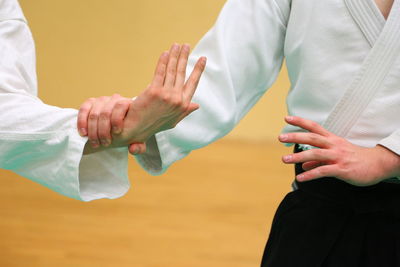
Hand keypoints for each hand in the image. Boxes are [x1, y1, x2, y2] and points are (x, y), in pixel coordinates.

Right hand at [77, 94, 145, 153]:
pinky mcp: (90, 103)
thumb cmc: (129, 131)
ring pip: (95, 113)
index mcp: (128, 104)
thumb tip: (133, 149)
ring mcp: (101, 100)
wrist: (119, 126)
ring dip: (93, 130)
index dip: (118, 119)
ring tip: (95, 143)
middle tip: (105, 144)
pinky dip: (82, 122)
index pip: (121, 106)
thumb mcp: (136, 140)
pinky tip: (84, 133)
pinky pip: (84, 110)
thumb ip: (139, 147)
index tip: (116, 133)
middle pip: (106, 112)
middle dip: (104, 130)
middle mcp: (114, 99)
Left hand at [113, 43, 205, 150]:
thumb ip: (185, 111)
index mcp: (183, 105)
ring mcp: (166, 95)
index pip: (193, 83)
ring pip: (172, 70)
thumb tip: (197, 105)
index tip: (202, 59)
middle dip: (184, 57)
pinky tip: (165, 53)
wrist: (135, 131)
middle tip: (186, 45)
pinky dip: (163, 61)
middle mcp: (177, 99)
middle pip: (182, 73)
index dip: (198, 70)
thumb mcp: (173, 121)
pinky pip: (160, 72)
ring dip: (174, 55)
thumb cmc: (153, 126)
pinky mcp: (153, 92)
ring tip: (176, 45)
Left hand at [278, 116, 399, 185]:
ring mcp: (338, 156)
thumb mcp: (336, 156)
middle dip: (295, 136)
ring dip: (298, 157)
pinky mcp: (342, 169)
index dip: (300, 122)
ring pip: (315, 154)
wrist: (378, 165)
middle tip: (280, 137)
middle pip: (312, 137)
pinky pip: (324, 171)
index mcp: (332, 139)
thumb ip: (317, 160)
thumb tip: (303, 165)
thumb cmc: (355, 159)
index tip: (287, 118)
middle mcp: (334, 145)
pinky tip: (300, 178)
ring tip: (284, 160)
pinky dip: (310, 174)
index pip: (314, 127)